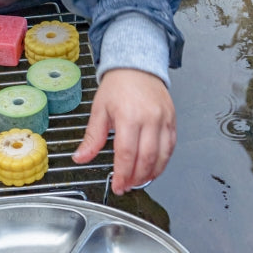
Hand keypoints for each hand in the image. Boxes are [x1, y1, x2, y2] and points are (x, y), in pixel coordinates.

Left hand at [71, 68, 175, 194]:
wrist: (137, 66)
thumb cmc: (118, 86)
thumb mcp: (99, 110)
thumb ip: (92, 138)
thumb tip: (80, 157)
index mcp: (129, 116)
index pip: (126, 153)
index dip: (122, 174)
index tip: (117, 185)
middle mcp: (149, 119)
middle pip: (146, 158)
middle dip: (135, 178)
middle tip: (126, 186)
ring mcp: (163, 120)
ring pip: (162, 156)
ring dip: (151, 173)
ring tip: (138, 181)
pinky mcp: (172, 120)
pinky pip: (171, 146)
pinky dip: (163, 162)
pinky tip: (153, 168)